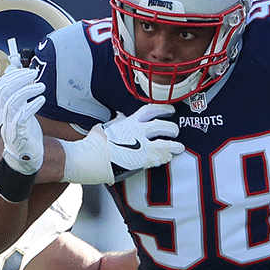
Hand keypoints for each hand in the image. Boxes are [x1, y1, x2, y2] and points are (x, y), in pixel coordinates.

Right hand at [0, 66, 44, 174]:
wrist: (26, 157)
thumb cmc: (25, 132)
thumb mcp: (20, 111)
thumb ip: (17, 94)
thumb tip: (15, 72)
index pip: (0, 86)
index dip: (13, 76)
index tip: (28, 71)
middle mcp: (0, 116)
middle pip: (5, 91)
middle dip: (20, 79)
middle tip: (35, 74)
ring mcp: (7, 124)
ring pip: (12, 101)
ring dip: (28, 90)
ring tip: (41, 87)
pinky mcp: (17, 133)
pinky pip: (22, 116)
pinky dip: (32, 105)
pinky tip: (41, 100)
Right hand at [61, 103, 183, 184]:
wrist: (90, 158)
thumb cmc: (94, 144)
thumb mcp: (106, 127)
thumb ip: (118, 123)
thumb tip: (121, 119)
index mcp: (129, 121)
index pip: (150, 110)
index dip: (163, 108)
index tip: (170, 110)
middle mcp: (137, 131)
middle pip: (162, 126)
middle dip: (172, 128)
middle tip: (175, 131)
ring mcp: (141, 146)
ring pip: (165, 143)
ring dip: (174, 145)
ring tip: (179, 147)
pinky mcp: (142, 160)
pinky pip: (159, 158)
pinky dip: (165, 157)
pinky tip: (168, 158)